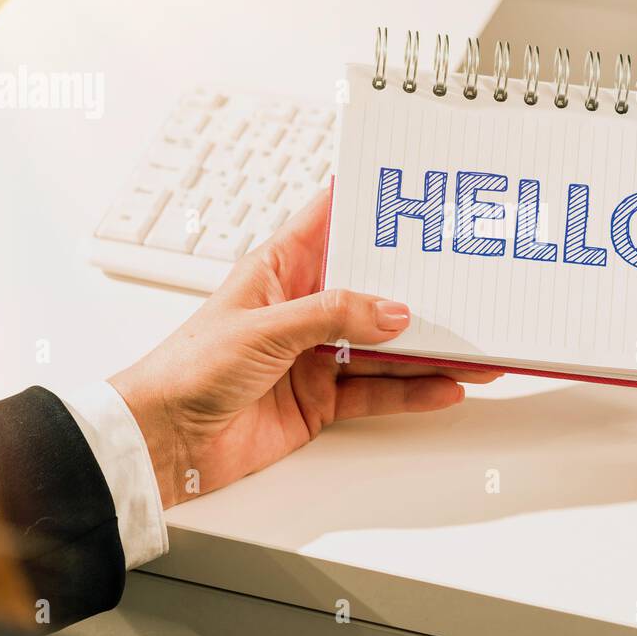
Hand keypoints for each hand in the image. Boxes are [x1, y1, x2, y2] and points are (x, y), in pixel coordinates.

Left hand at [110, 189, 495, 508]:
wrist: (162, 442)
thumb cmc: (186, 369)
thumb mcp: (263, 329)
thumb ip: (332, 316)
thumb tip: (392, 312)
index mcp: (279, 270)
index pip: (331, 223)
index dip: (370, 206)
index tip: (415, 193)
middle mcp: (302, 309)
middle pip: (373, 290)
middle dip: (419, 289)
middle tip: (467, 282)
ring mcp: (314, 355)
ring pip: (384, 345)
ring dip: (428, 348)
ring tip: (474, 348)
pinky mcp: (320, 399)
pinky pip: (377, 391)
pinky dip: (412, 391)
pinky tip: (444, 387)